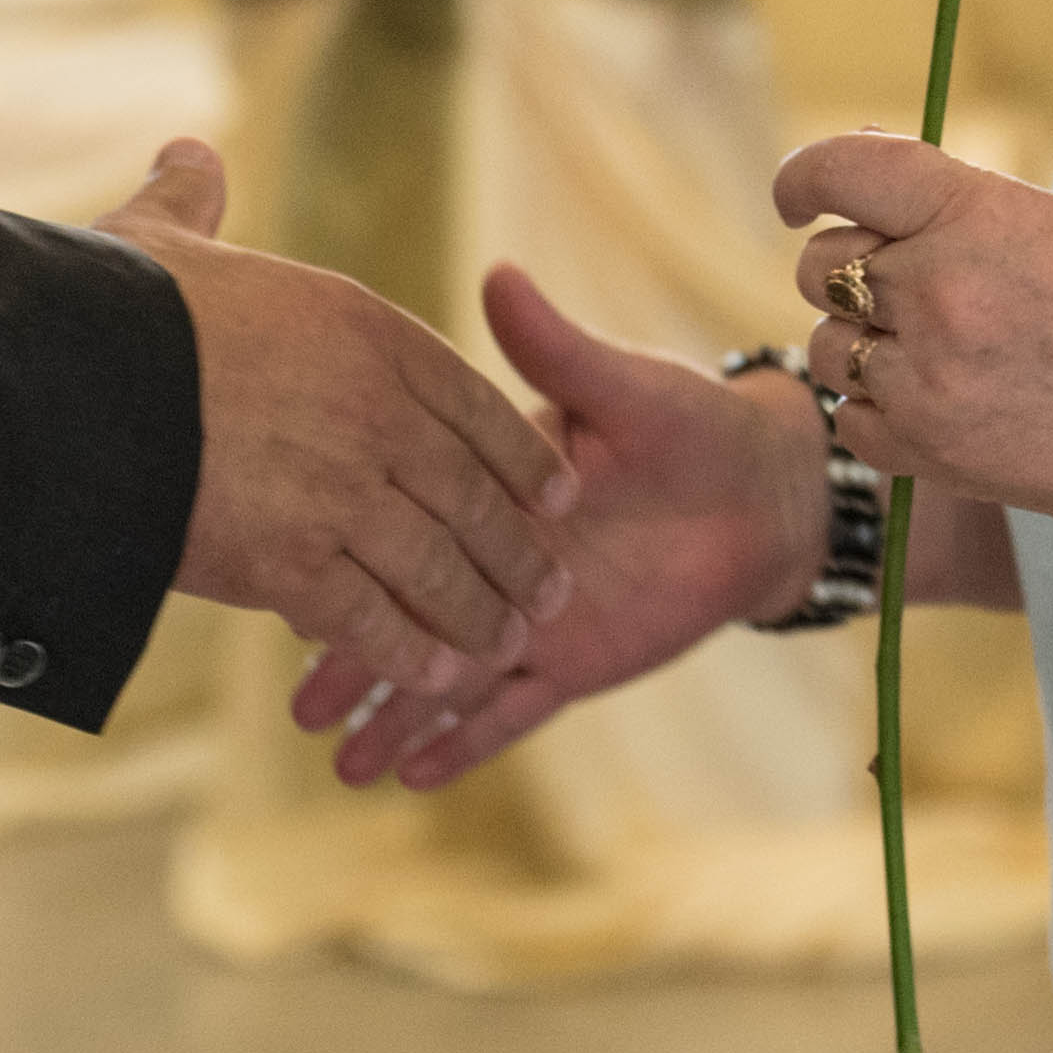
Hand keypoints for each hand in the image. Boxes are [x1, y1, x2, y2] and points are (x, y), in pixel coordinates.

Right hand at [94, 139, 574, 695]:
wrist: (68, 379)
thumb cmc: (114, 304)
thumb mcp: (167, 238)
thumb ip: (196, 199)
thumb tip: (189, 150)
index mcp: (362, 330)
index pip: (473, 400)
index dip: (521, 453)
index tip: (557, 492)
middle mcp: (372, 412)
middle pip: (472, 493)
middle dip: (518, 549)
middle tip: (551, 588)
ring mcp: (338, 491)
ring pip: (438, 565)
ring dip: (480, 612)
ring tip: (506, 646)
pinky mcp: (289, 563)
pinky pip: (371, 618)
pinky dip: (409, 652)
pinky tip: (436, 676)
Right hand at [298, 264, 833, 790]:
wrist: (759, 494)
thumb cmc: (687, 423)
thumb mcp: (618, 387)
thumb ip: (555, 351)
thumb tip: (500, 275)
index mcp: (485, 493)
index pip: (405, 527)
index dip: (351, 556)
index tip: (293, 586)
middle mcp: (492, 562)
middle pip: (409, 616)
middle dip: (352, 663)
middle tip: (295, 710)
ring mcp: (528, 620)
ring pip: (449, 677)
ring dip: (397, 719)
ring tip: (341, 768)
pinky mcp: (573, 664)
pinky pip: (514, 712)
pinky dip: (469, 744)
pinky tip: (417, 777)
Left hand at [778, 131, 1052, 541]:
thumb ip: (954, 202)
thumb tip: (861, 177)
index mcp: (970, 214)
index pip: (841, 171)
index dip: (802, 178)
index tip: (798, 198)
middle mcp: (936, 289)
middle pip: (822, 265)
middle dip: (850, 270)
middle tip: (904, 288)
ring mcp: (926, 377)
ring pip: (827, 345)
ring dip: (861, 342)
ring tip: (931, 351)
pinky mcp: (926, 452)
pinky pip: (850, 419)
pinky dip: (877, 410)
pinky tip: (932, 402)